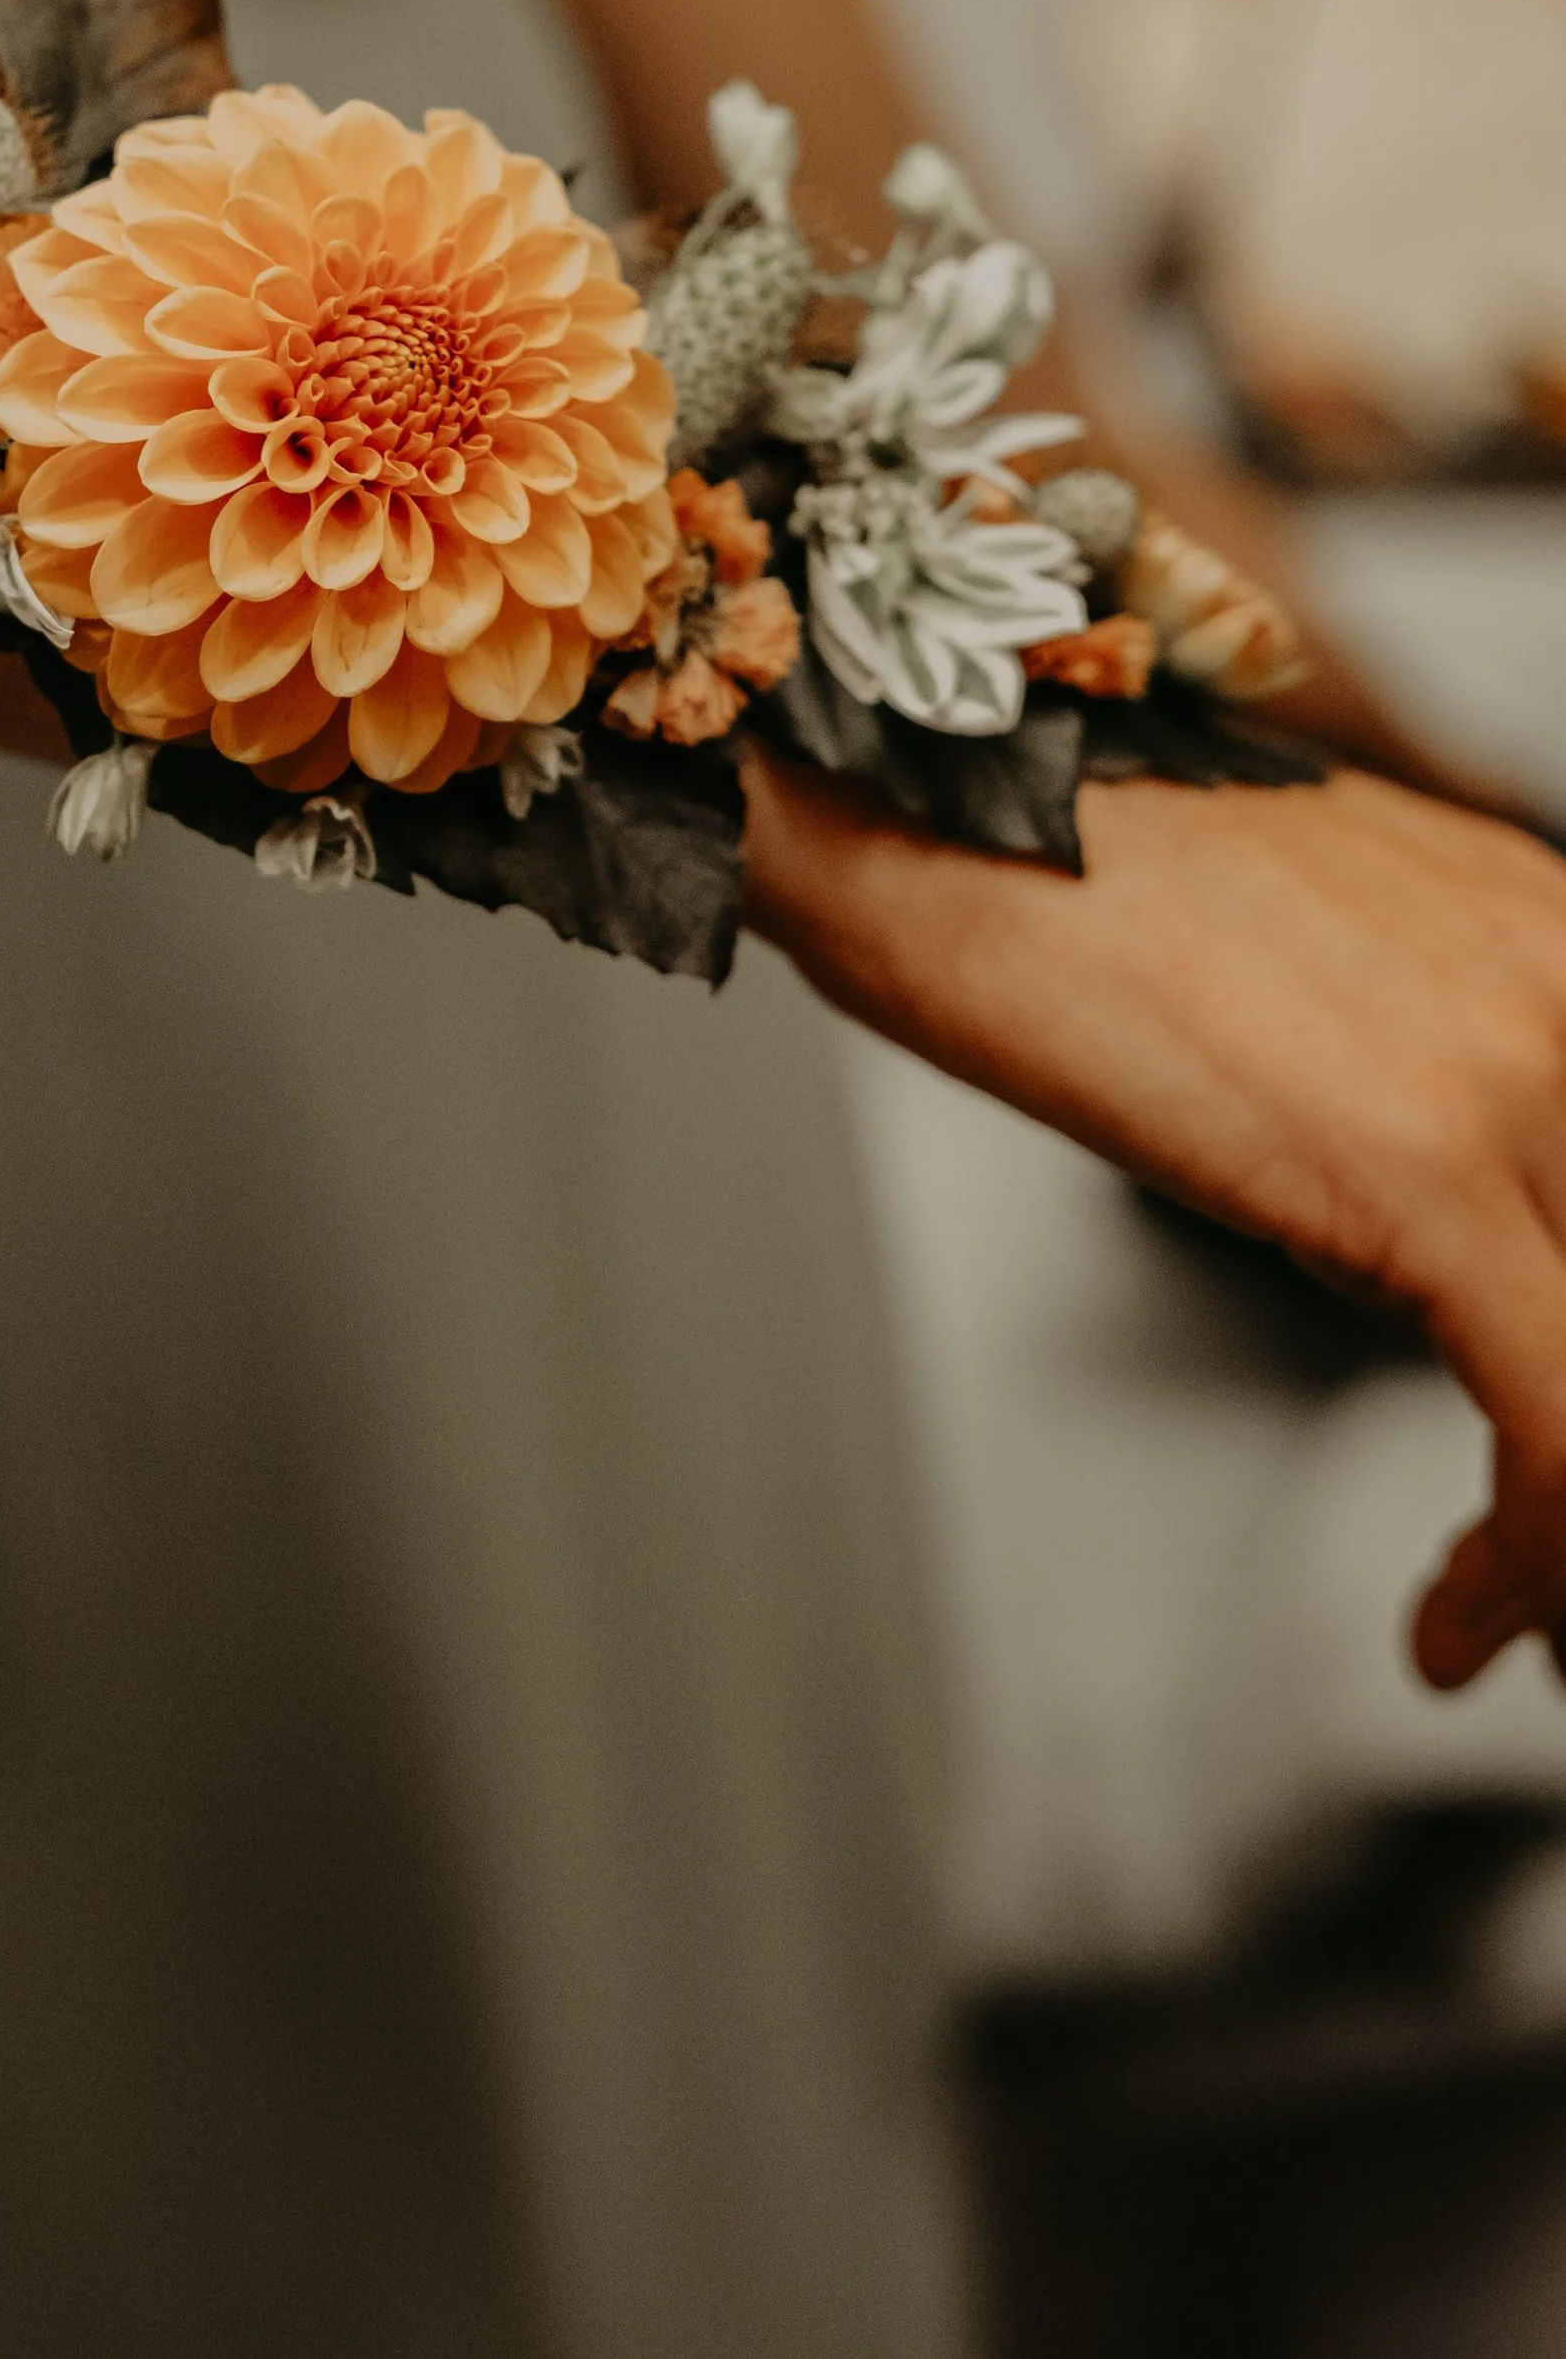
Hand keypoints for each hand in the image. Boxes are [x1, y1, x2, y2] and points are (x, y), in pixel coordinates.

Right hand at [739, 750, 1565, 1689]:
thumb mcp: (1297, 970)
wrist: (908, 782)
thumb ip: (1411, 1084)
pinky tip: (1453, 1627)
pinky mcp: (1431, 1160)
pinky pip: (1564, 1420)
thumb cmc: (1047, 869)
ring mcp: (1521, 1064)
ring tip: (1501, 1625)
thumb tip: (1444, 1260)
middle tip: (1527, 1581)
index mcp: (1554, 942)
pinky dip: (1537, 1562)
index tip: (1545, 1475)